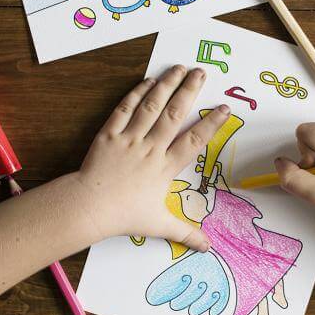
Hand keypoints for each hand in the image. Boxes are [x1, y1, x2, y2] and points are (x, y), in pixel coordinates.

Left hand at [76, 66, 229, 251]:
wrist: (89, 208)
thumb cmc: (124, 216)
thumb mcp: (158, 225)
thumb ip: (185, 232)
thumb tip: (208, 247)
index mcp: (165, 167)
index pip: (194, 140)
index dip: (212, 124)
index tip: (225, 108)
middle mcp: (150, 148)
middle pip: (174, 114)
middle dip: (189, 91)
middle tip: (201, 72)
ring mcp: (129, 139)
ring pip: (151, 106)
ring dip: (166, 85)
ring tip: (179, 68)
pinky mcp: (110, 134)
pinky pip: (125, 109)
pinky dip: (137, 93)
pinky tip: (148, 80)